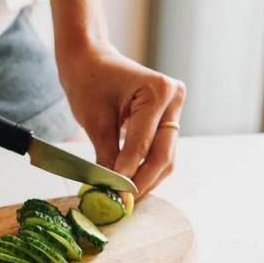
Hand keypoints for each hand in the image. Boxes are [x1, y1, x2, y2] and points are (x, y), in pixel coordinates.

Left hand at [57, 44, 185, 197]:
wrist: (90, 59)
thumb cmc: (89, 81)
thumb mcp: (94, 121)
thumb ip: (107, 157)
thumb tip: (112, 190)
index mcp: (157, 91)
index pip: (143, 144)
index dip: (129, 173)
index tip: (116, 196)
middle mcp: (173, 98)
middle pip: (163, 154)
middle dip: (142, 181)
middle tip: (124, 203)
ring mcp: (175, 108)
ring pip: (165, 156)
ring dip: (147, 179)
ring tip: (125, 197)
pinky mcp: (169, 118)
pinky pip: (161, 150)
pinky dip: (147, 168)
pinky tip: (131, 183)